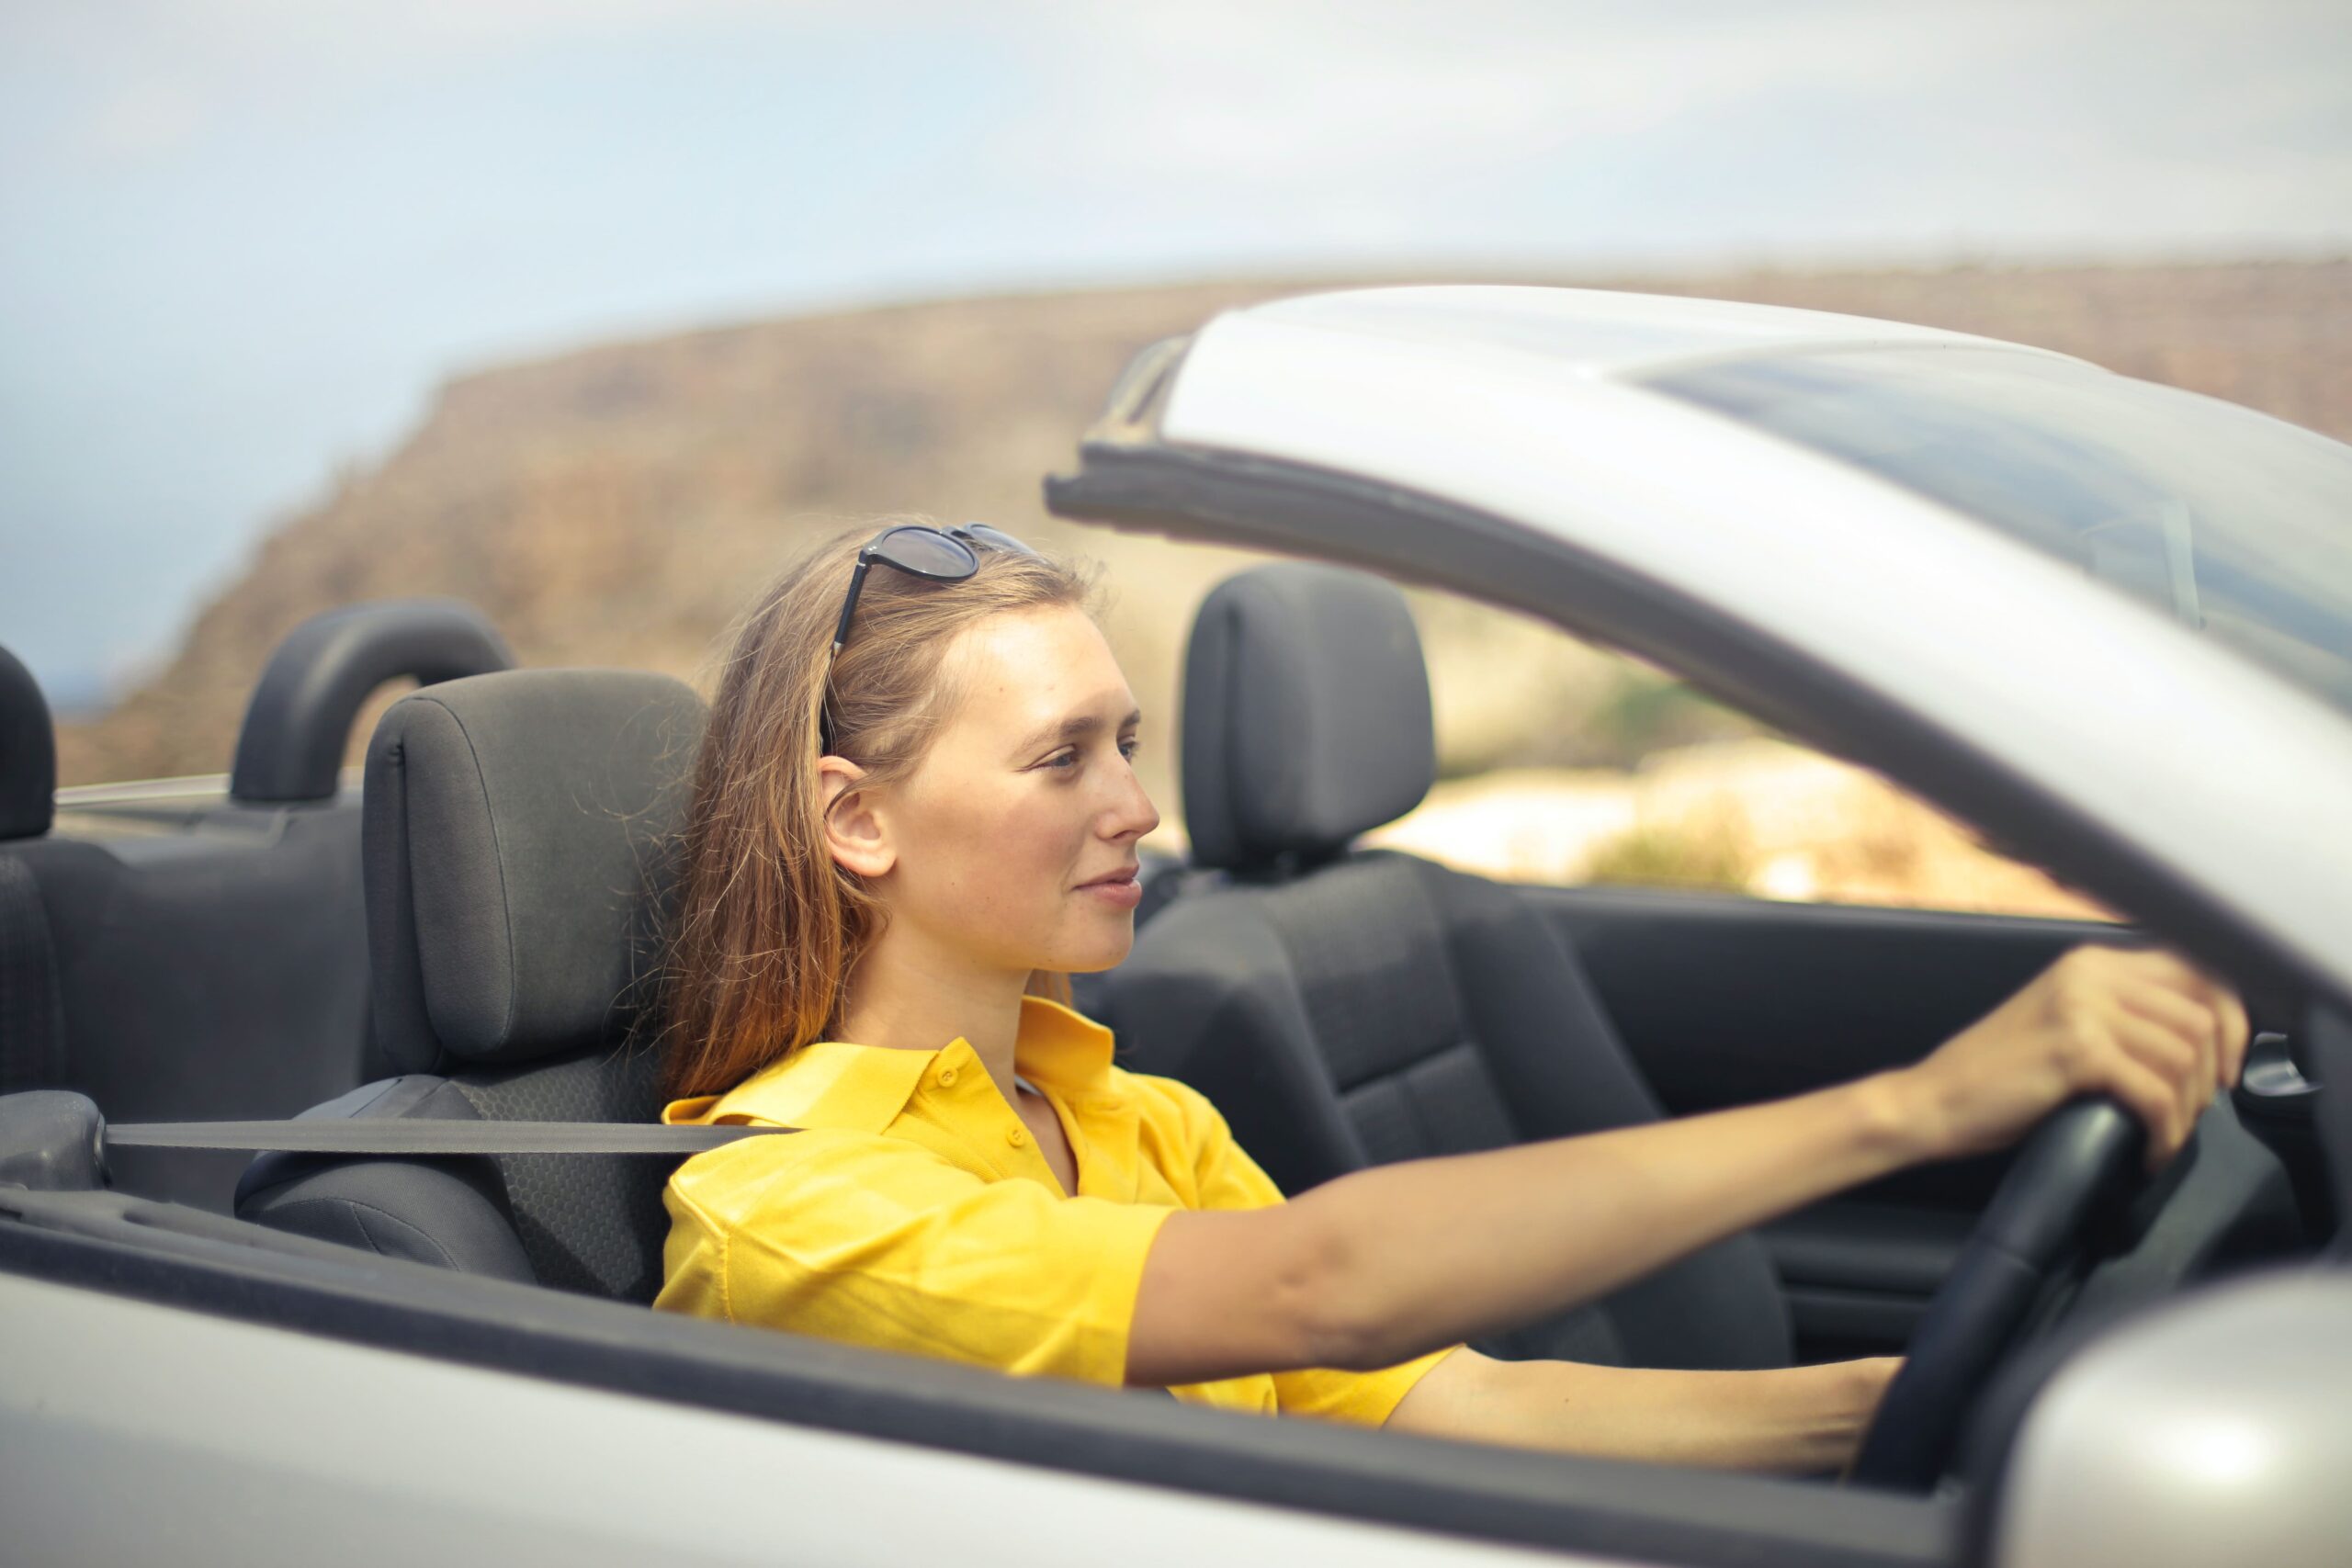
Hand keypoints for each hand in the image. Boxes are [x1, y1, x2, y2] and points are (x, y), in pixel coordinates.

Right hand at [1896, 945, 2249, 1172]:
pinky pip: (2155, 1094)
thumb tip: (2199, 1042)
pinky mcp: (2077, 1052)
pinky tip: (2149, 1153)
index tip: (2225, 1068)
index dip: (2231, 1021)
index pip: (2197, 971)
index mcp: (2090, 963)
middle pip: (2201, 1015)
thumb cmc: (1996, 1077)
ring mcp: (2082, 1009)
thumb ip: (2120, 1015)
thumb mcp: (2064, 1024)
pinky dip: (2164, 1133)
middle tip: (2192, 1113)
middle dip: (2212, 1074)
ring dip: (2187, 1110)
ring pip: (2184, 1056)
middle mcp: (2090, 973)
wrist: (1933, 1100)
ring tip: (2164, 1135)